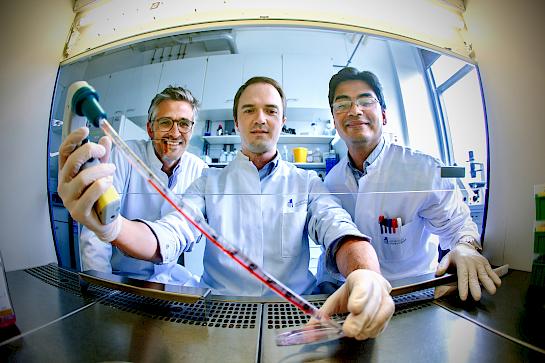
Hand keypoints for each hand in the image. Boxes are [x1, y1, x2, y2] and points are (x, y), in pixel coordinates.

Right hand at [57, 127, 121, 241]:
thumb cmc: (101, 195)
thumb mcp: (102, 172)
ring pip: (82, 178)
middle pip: (72, 161)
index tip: (85, 130)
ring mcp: (69, 199)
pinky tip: (108, 183)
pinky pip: (89, 194)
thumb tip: (106, 138)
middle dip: (89, 151)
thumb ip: (103, 157)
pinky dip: (101, 185)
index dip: (73, 139)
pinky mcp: (77, 212)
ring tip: (111, 170)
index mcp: (67, 173)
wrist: (106, 220)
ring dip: (101, 170)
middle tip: (103, 151)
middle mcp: (64, 184)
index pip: (64, 152)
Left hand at [317, 269, 394, 339]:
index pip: (363, 289)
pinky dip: (373, 331)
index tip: (353, 309)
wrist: (370, 282)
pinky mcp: (389, 311)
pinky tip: (364, 331)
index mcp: (362, 279)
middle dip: (359, 321)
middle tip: (348, 330)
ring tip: (355, 332)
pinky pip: (383, 324)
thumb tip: (309, 329)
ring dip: (365, 328)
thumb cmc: (352, 291)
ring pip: (378, 316)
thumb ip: (323, 314)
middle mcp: (377, 288)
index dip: (359, 299)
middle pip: (370, 307)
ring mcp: (385, 299)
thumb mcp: (335, 298)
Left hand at [435, 243, 501, 300]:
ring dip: (489, 284)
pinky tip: (497, 285)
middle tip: (477, 297)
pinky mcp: (486, 264)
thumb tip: (437, 274)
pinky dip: (495, 278)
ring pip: (485, 275)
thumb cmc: (456, 254)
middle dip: (476, 288)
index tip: (464, 296)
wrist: (466, 245)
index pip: (462, 277)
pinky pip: (492, 272)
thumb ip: (442, 266)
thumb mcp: (447, 258)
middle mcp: (471, 264)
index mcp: (461, 263)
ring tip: (491, 292)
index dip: (463, 287)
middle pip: (474, 278)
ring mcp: (480, 264)